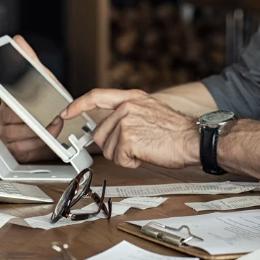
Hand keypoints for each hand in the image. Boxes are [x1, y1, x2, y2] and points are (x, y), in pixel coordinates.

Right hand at [0, 35, 74, 162]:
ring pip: (15, 136)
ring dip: (37, 134)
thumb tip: (17, 40)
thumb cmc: (46, 98)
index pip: (6, 101)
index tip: (27, 109)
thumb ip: (29, 59)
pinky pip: (19, 150)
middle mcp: (3, 116)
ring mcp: (6, 133)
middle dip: (35, 120)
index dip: (17, 105)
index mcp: (7, 98)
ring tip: (53, 128)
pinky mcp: (13, 148)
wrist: (56, 120)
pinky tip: (45, 140)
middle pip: (12, 120)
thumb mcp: (42, 77)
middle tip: (52, 118)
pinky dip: (35, 146)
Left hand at [61, 89, 197, 168]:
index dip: (77, 105)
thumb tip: (107, 128)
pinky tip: (147, 154)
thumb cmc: (176, 131)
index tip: (66, 113)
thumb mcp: (149, 112)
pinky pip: (118, 159)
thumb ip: (127, 114)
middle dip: (114, 146)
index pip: (96, 96)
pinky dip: (132, 162)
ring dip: (125, 155)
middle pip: (100, 133)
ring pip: (108, 149)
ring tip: (146, 148)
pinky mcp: (127, 139)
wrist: (193, 139)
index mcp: (132, 98)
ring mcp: (126, 122)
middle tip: (137, 145)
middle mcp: (126, 107)